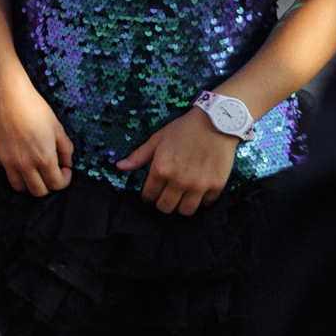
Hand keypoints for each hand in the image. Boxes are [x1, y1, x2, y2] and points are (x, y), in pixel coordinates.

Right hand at [0, 75, 72, 196]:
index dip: (65, 180)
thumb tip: (66, 164)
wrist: (8, 96)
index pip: (56, 185)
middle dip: (49, 186)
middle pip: (38, 192)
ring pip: (19, 187)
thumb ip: (66, 150)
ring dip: (30, 183)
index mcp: (44, 157)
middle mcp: (25, 163)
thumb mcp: (58, 128)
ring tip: (35, 170)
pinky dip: (16, 170)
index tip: (65, 170)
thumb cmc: (36, 109)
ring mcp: (8, 160)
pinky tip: (21, 155)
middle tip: (51, 172)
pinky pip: (8, 171)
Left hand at [116, 106, 239, 215]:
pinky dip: (200, 200)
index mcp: (161, 169)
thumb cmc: (183, 130)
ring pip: (185, 211)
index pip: (149, 196)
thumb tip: (119, 167)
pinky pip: (205, 204)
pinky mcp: (216, 186)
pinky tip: (196, 190)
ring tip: (180, 196)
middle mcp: (179, 181)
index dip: (148, 196)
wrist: (215, 123)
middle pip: (165, 207)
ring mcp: (199, 185)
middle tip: (164, 195)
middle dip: (162, 203)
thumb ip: (138, 156)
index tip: (151, 193)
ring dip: (180, 205)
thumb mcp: (157, 140)